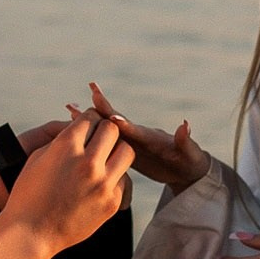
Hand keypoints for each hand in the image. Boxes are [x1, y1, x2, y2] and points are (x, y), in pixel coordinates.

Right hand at [0, 109, 131, 254]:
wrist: (31, 234)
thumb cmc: (29, 195)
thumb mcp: (38, 158)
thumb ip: (63, 140)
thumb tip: (81, 129)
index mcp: (66, 146)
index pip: (91, 117)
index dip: (89, 120)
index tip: (87, 127)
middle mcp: (87, 162)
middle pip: (112, 130)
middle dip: (104, 132)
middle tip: (98, 141)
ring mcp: (102, 183)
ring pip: (127, 151)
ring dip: (116, 151)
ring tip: (105, 159)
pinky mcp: (111, 202)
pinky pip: (124, 180)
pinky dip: (114, 178)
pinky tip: (100, 183)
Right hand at [86, 84, 209, 188]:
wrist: (185, 169)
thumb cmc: (190, 162)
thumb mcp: (190, 154)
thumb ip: (185, 140)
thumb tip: (186, 124)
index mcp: (150, 138)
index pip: (133, 129)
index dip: (121, 123)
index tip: (109, 116)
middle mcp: (138, 135)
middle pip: (115, 120)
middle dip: (103, 107)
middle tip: (91, 89)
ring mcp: (130, 141)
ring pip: (106, 128)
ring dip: (90, 117)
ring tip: (69, 106)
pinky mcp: (125, 150)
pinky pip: (104, 141)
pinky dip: (91, 132)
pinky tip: (75, 127)